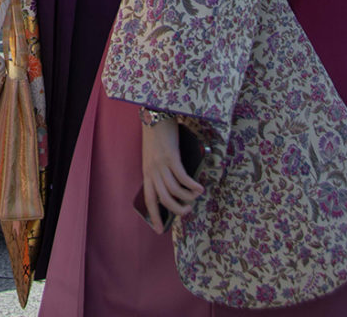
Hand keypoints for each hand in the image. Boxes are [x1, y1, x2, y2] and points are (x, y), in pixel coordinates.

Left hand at [141, 119, 203, 233]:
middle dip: (178, 210)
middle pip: (164, 200)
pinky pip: (182, 177)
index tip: (159, 231)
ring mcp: (161, 164)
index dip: (154, 216)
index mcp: (147, 172)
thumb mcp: (154, 157)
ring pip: (174, 191)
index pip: (149, 199)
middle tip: (188, 210)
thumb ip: (161, 172)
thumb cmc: (157, 137)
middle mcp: (152, 170)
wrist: (154, 115)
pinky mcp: (171, 157)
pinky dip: (192, 185)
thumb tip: (175, 188)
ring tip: (196, 196)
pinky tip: (199, 187)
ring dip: (188, 197)